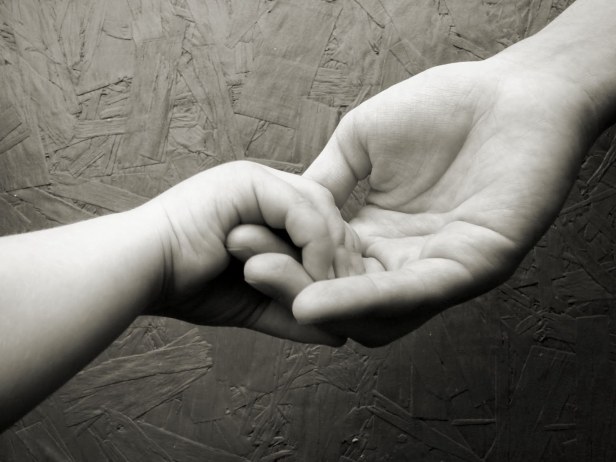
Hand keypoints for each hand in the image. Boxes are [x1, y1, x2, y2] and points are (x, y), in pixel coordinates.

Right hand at [142, 161, 348, 345]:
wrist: (137, 274)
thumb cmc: (186, 287)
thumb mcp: (253, 302)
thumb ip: (292, 310)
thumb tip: (338, 336)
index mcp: (264, 205)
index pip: (322, 223)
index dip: (336, 258)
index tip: (342, 296)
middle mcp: (264, 187)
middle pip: (328, 212)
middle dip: (342, 257)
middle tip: (346, 297)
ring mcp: (255, 180)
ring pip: (321, 210)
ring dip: (331, 256)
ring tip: (329, 295)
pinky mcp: (246, 183)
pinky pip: (302, 212)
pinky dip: (314, 248)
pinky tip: (310, 279)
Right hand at [233, 56, 599, 345]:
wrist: (508, 91)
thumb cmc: (440, 108)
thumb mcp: (359, 143)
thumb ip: (325, 182)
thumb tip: (283, 206)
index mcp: (379, 234)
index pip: (322, 264)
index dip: (283, 260)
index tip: (238, 250)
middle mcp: (405, 260)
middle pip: (342, 296)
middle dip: (293, 290)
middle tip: (249, 276)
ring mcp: (438, 268)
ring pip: (373, 311)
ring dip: (323, 306)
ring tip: (276, 296)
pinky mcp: (472, 268)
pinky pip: (410, 295)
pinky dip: (360, 302)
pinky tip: (316, 301)